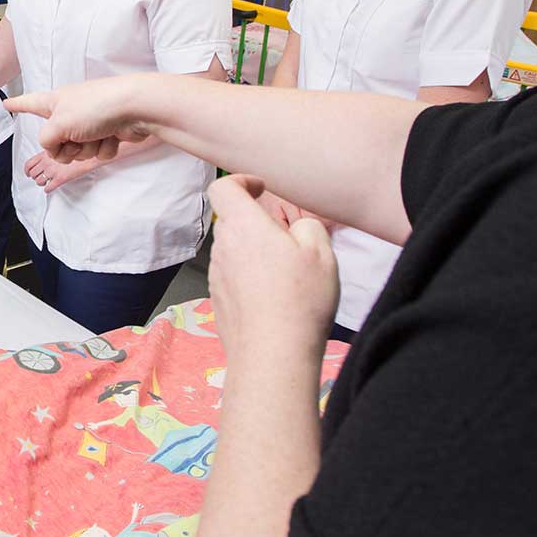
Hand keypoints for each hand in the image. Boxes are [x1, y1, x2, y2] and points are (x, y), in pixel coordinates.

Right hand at [6, 77, 151, 163]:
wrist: (137, 108)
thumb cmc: (96, 107)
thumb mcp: (58, 124)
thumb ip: (46, 141)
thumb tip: (54, 149)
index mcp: (54, 102)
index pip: (28, 103)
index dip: (17, 104)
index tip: (6, 103)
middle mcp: (70, 112)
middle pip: (54, 141)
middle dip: (65, 148)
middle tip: (73, 138)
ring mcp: (89, 123)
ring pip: (78, 151)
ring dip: (88, 149)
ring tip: (98, 134)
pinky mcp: (108, 132)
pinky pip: (98, 152)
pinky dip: (105, 148)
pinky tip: (114, 136)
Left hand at [25, 149, 93, 192]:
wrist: (88, 155)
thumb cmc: (77, 150)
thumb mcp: (60, 146)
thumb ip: (50, 152)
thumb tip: (46, 157)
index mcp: (46, 154)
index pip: (29, 164)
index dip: (27, 170)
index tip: (28, 173)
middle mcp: (47, 162)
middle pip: (33, 174)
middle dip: (35, 176)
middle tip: (39, 177)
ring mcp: (53, 171)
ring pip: (39, 181)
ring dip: (41, 183)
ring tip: (46, 182)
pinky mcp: (60, 179)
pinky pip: (48, 188)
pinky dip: (48, 189)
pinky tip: (50, 188)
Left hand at [208, 175, 337, 364]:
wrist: (273, 355)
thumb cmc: (299, 299)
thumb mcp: (320, 252)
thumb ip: (306, 226)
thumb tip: (295, 228)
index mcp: (243, 226)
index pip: (223, 187)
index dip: (241, 181)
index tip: (261, 189)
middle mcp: (223, 248)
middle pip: (232, 221)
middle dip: (256, 223)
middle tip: (288, 241)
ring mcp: (216, 276)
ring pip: (234, 251)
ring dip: (254, 253)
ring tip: (286, 275)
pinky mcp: (218, 301)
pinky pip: (233, 277)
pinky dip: (250, 278)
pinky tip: (274, 299)